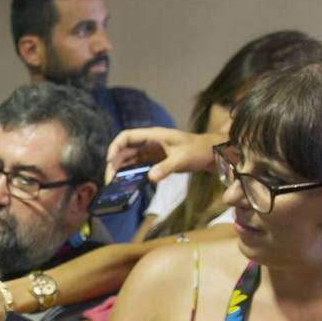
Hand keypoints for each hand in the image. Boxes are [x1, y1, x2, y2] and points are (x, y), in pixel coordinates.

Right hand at [104, 127, 223, 183]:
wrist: (211, 154)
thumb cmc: (199, 150)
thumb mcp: (183, 158)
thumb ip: (166, 168)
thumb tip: (151, 177)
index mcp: (153, 135)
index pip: (127, 136)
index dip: (115, 147)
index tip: (110, 161)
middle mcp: (149, 142)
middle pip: (123, 150)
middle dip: (114, 163)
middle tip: (110, 180)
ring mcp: (150, 152)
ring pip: (128, 159)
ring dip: (119, 170)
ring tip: (113, 184)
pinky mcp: (154, 161)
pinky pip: (136, 167)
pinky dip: (128, 174)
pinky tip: (124, 184)